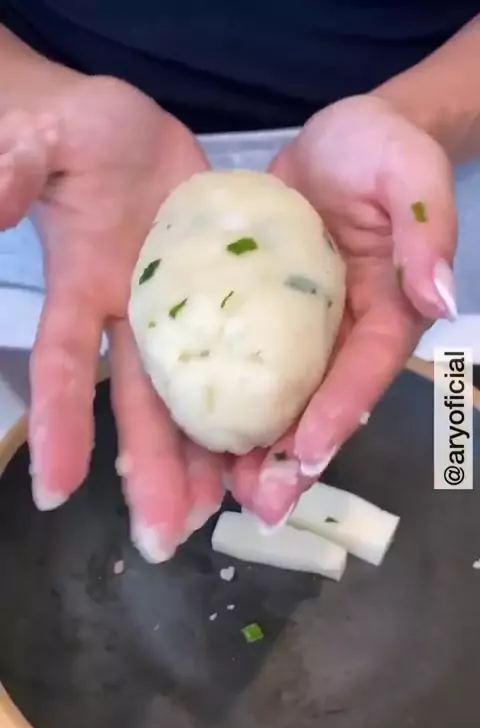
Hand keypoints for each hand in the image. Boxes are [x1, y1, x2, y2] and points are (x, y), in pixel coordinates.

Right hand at [0, 75, 224, 560]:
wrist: (130, 135)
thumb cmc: (76, 136)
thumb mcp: (41, 145)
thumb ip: (15, 171)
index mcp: (83, 291)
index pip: (63, 366)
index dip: (59, 424)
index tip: (55, 491)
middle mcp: (130, 321)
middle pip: (137, 407)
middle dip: (147, 472)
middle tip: (162, 541)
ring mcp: (180, 317)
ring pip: (192, 400)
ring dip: (201, 459)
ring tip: (217, 518)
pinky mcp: (225, 300)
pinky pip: (243, 357)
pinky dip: (252, 404)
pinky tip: (266, 446)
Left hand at [231, 95, 456, 525]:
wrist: (337, 144)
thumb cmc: (380, 152)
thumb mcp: (410, 174)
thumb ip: (427, 231)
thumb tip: (440, 296)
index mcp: (386, 311)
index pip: (367, 369)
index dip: (342, 410)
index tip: (311, 450)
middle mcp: (343, 337)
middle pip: (323, 406)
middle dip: (296, 459)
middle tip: (265, 506)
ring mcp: (299, 335)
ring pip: (282, 403)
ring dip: (257, 453)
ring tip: (228, 497)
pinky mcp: (259, 322)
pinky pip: (243, 370)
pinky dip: (223, 407)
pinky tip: (195, 443)